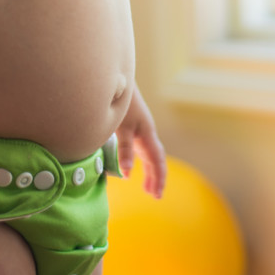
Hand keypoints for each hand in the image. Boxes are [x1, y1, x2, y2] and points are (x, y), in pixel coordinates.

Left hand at [116, 83, 166, 197]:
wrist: (116, 78)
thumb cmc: (120, 101)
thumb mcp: (121, 127)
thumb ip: (124, 150)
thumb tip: (127, 174)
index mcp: (147, 134)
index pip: (157, 161)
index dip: (158, 178)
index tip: (156, 195)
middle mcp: (146, 132)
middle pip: (155, 159)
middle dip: (156, 177)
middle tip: (154, 195)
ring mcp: (140, 129)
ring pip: (148, 153)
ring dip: (149, 170)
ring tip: (145, 186)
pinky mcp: (132, 125)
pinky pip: (141, 147)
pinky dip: (140, 160)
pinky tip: (132, 164)